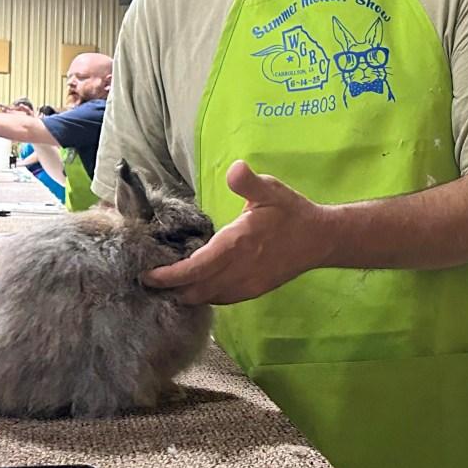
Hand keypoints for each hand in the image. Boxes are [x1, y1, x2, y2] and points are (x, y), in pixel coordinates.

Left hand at [143, 160, 335, 304]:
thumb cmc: (292, 213)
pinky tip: (197, 285)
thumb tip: (235, 168)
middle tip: (150, 280)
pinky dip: (204, 295)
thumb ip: (248, 182)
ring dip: (186, 293)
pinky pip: (220, 299)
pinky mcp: (253, 291)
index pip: (193, 270)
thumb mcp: (271, 190)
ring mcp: (246, 285)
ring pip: (206, 298)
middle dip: (170, 289)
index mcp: (237, 245)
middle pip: (194, 291)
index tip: (146, 276)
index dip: (167, 277)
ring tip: (168, 283)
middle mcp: (238, 271)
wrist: (321, 240)